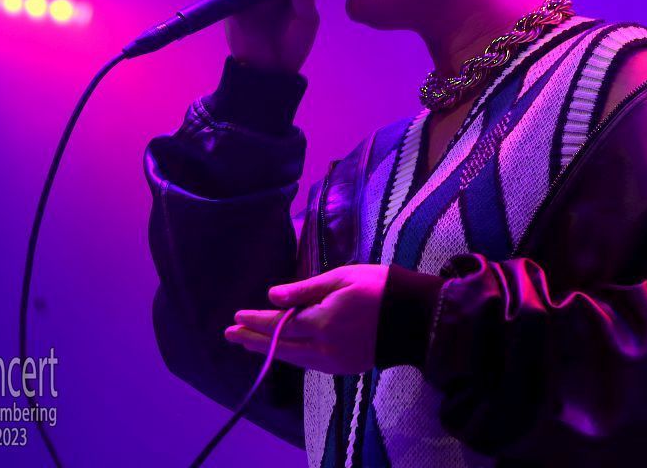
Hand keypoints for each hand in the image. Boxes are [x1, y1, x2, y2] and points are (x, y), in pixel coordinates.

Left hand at [225, 264, 389, 374]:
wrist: (416, 317)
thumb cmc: (379, 287)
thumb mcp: (342, 278)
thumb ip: (305, 290)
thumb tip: (272, 296)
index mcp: (324, 321)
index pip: (281, 323)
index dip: (257, 321)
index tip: (236, 316)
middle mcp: (325, 346)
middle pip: (282, 345)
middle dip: (254, 339)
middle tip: (230, 334)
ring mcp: (335, 360)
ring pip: (294, 358)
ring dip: (270, 350)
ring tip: (249, 343)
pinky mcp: (345, 367)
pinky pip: (310, 363)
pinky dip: (292, 356)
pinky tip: (283, 350)